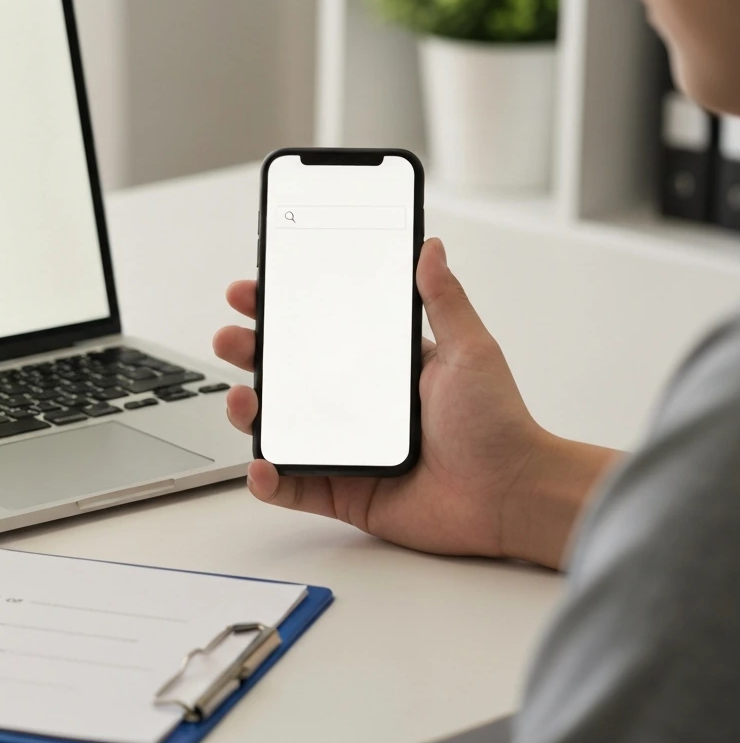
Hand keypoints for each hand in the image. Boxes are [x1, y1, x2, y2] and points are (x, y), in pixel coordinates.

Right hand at [213, 238, 617, 568]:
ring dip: (248, 411)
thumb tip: (429, 246)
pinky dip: (269, 479)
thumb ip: (443, 299)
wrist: (514, 496)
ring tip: (241, 400)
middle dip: (248, 353)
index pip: (318, 332)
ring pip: (279, 427)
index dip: (279, 311)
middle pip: (285, 375)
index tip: (251, 292)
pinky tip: (262, 465)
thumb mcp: (470, 349)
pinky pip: (293, 486)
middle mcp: (356, 406)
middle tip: (229, 339)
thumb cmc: (499, 425)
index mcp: (380, 369)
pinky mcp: (345, 492)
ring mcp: (346, 450)